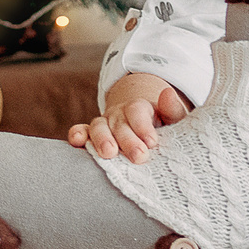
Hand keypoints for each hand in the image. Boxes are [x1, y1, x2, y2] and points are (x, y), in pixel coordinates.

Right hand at [68, 78, 188, 163]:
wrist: (143, 127)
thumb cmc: (161, 127)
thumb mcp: (172, 118)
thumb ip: (172, 108)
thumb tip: (168, 93)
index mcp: (139, 107)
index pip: (137, 111)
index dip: (143, 126)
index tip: (152, 142)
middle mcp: (118, 114)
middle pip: (119, 123)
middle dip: (127, 140)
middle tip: (139, 156)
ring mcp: (104, 123)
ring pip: (98, 126)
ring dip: (101, 139)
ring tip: (109, 153)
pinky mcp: (92, 135)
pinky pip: (81, 132)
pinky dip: (77, 135)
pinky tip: (77, 141)